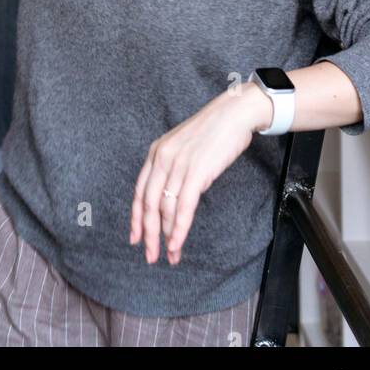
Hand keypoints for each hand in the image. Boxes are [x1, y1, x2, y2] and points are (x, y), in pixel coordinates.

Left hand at [129, 83, 270, 265]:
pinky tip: (177, 244)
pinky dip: (179, 230)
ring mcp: (178, 165)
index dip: (136, 218)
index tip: (135, 238)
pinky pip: (183, 208)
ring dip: (166, 237)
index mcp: (156, 152)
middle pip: (149, 205)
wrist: (234, 114)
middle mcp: (162, 159)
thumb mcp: (184, 147)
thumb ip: (173, 168)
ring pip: (165, 209)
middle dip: (148, 234)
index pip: (139, 192)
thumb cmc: (213, 132)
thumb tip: (171, 197)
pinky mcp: (196, 173)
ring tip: (170, 256)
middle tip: (150, 256)